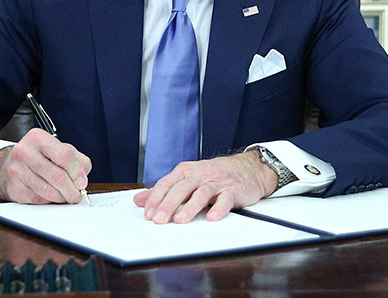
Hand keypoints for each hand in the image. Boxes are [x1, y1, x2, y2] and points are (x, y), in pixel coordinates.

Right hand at [0, 128, 90, 203]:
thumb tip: (82, 179)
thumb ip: (76, 160)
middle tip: (77, 195)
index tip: (82, 182)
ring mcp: (17, 171)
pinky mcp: (14, 188)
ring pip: (49, 191)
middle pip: (57, 176)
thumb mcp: (58, 149)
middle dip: (71, 190)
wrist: (9, 165)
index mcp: (38, 138)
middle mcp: (25, 152)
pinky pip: (39, 200)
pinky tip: (51, 194)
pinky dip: (50, 201)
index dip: (76, 172)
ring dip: (62, 198)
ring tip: (66, 196)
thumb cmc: (38, 156)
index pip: (64, 155)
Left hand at [132, 150, 277, 223]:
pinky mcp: (233, 190)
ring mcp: (217, 182)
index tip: (148, 214)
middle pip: (181, 188)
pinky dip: (218, 208)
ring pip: (202, 193)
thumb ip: (163, 190)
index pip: (167, 183)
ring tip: (180, 220)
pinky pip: (225, 199)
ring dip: (190, 207)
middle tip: (159, 220)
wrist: (248, 168)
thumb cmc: (214, 175)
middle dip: (168, 204)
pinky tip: (211, 217)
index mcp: (186, 171)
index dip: (156, 198)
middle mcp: (200, 175)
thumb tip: (139, 200)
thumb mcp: (187, 178)